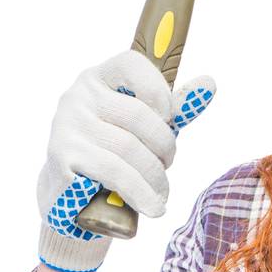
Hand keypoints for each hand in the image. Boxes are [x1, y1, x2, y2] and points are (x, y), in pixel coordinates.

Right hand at [35, 48, 215, 271]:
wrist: (70, 199)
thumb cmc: (112, 155)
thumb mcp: (141, 129)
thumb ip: (171, 108)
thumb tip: (209, 84)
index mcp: (98, 79)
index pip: (132, 64)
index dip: (160, 92)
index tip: (170, 119)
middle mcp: (77, 97)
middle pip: (139, 116)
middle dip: (164, 147)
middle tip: (168, 165)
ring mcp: (66, 126)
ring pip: (130, 149)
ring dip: (155, 177)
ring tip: (161, 193)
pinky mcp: (63, 158)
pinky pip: (115, 174)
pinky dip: (141, 193)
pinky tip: (152, 207)